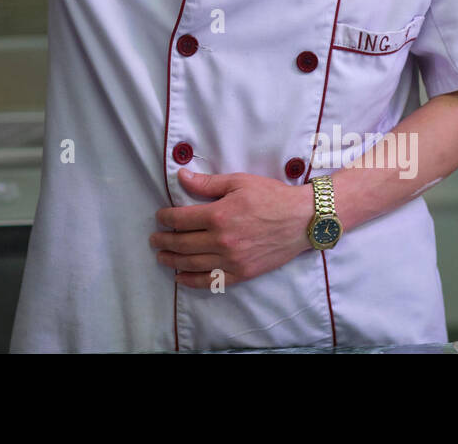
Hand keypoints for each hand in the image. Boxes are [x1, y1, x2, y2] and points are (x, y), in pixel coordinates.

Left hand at [151, 168, 313, 288]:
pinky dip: (192, 281)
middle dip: (164, 241)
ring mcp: (232, 260)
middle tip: (154, 239)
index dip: (165, 219)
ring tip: (161, 257)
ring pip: (192, 264)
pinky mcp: (242, 273)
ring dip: (172, 261)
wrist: (303, 220)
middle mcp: (222, 240)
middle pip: (182, 243)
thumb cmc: (272, 196)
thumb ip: (208, 183)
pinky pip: (212, 281)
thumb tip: (181, 177)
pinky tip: (181, 277)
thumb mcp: (239, 182)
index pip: (181, 219)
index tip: (159, 217)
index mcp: (218, 215)